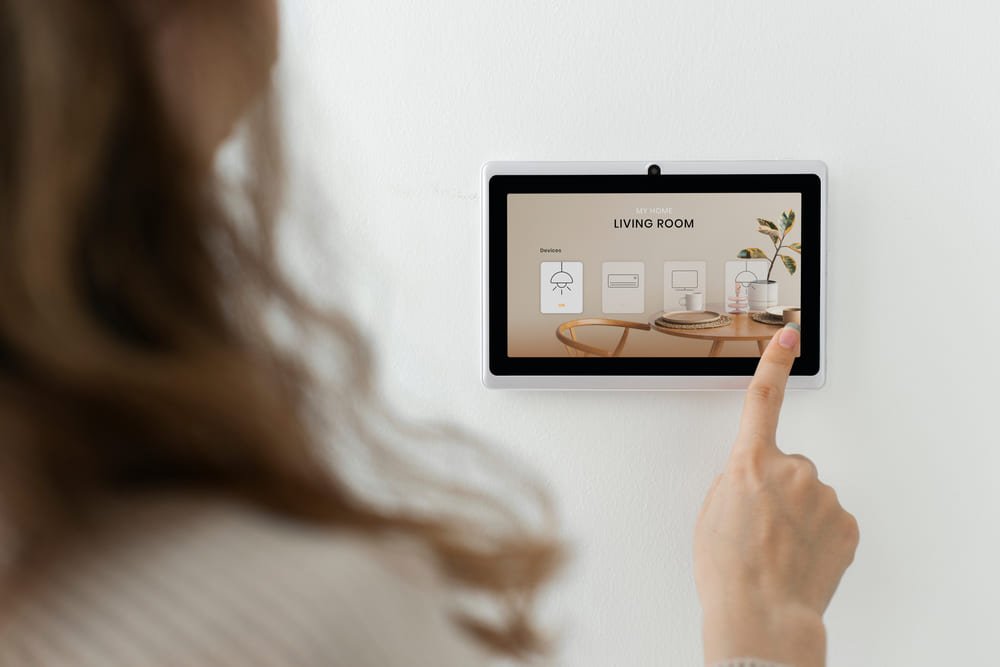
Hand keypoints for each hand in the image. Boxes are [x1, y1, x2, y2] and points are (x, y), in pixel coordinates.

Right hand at [694, 324, 858, 666]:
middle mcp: (792, 470)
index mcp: (750, 463)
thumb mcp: (711, 512)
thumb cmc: (728, 569)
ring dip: (797, 515)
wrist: (762, 612)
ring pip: (810, 496)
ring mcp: (823, 496)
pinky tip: (800, 556)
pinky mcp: (846, 523)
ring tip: (777, 548)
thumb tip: (757, 479)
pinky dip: (817, 535)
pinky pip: (829, 519)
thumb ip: (736, 480)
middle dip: (777, 489)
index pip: (762, 399)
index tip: (788, 335)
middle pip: (787, 466)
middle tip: (759, 526)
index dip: (774, 362)